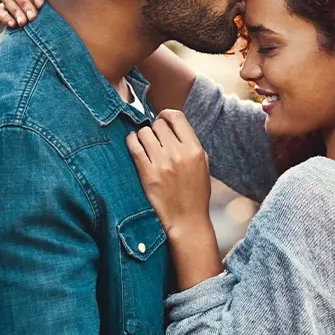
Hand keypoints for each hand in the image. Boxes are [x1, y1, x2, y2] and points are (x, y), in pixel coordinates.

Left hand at [126, 110, 212, 237]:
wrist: (186, 219)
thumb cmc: (195, 191)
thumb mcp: (202, 163)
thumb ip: (190, 142)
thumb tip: (173, 124)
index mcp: (194, 149)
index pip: (176, 117)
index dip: (166, 115)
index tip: (162, 120)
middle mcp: (178, 153)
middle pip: (158, 124)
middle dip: (156, 128)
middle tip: (155, 138)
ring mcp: (161, 163)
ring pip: (144, 132)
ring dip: (143, 136)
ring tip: (146, 144)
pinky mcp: (147, 173)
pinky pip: (134, 146)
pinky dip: (131, 141)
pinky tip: (133, 143)